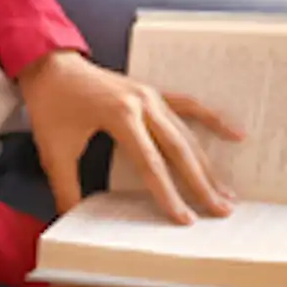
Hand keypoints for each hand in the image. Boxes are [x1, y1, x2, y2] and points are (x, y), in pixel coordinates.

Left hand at [18, 51, 240, 226]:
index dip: (168, 195)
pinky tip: (236, 135)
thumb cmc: (50, 106)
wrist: (50, 65)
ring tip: (227, 192)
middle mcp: (142, 104)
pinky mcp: (153, 92)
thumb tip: (71, 220)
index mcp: (120, 117)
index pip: (150, 165)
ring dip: (208, 164)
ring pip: (188, 134)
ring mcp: (151, 96)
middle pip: (179, 151)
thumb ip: (66, 189)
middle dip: (202, 184)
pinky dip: (213, 121)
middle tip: (222, 210)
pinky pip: (189, 107)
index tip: (184, 219)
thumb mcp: (55, 151)